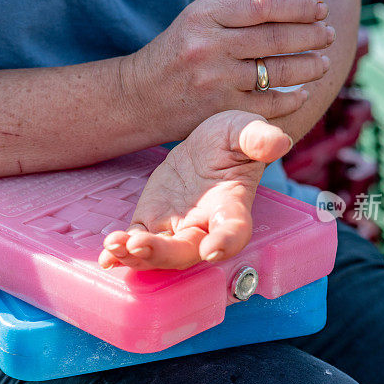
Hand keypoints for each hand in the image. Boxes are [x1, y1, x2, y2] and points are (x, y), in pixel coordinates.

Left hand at [98, 110, 291, 270]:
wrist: (209, 144)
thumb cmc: (234, 138)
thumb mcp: (245, 128)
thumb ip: (257, 137)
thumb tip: (278, 141)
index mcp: (231, 205)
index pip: (233, 229)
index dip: (225, 241)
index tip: (211, 249)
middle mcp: (204, 225)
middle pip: (186, 251)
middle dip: (163, 252)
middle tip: (140, 245)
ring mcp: (176, 228)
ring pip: (158, 253)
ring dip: (136, 256)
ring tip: (115, 247)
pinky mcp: (153, 223)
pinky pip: (137, 243)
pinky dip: (122, 253)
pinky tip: (106, 255)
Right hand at [125, 0, 334, 140]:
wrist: (141, 97)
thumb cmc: (178, 49)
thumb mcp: (198, 13)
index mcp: (205, 15)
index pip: (263, 2)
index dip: (299, 4)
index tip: (319, 7)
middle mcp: (209, 47)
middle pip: (276, 37)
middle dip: (312, 34)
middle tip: (327, 34)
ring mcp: (215, 81)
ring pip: (277, 72)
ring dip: (310, 66)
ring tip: (322, 62)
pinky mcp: (220, 111)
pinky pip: (268, 105)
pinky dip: (292, 99)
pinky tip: (302, 93)